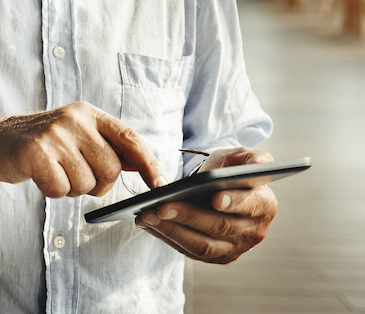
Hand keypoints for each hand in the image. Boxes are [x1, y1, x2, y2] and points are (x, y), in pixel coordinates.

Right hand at [0, 101, 166, 197]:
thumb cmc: (40, 144)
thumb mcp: (75, 135)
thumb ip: (107, 146)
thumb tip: (146, 167)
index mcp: (87, 112)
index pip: (129, 138)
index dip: (148, 163)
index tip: (160, 183)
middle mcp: (73, 119)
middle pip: (111, 169)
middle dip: (98, 184)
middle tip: (76, 177)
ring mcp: (53, 134)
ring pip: (86, 183)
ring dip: (71, 188)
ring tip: (54, 172)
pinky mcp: (34, 152)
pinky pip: (60, 189)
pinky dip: (52, 192)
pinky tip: (40, 176)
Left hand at [135, 147, 277, 262]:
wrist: (220, 191)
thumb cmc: (229, 172)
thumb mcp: (240, 157)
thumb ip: (251, 157)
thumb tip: (257, 163)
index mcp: (264, 205)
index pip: (251, 206)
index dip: (235, 203)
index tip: (215, 198)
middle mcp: (253, 231)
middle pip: (220, 227)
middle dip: (189, 217)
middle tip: (162, 206)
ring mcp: (234, 248)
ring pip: (203, 246)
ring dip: (172, 231)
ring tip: (148, 215)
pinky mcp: (216, 257)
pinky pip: (190, 251)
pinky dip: (167, 238)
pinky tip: (148, 223)